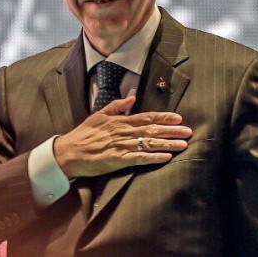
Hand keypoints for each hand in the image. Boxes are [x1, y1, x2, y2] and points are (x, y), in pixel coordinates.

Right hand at [53, 96, 191, 178]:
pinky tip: (166, 157)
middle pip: (153, 130)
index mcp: (120, 121)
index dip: (164, 117)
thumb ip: (116, 106)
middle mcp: (124, 132)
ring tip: (183, 144)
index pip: (147, 117)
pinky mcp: (118, 160)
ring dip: (168, 144)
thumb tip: (131, 98)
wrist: (69, 152)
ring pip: (150, 143)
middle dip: (172, 130)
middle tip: (188, 131)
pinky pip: (139, 158)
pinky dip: (153, 158)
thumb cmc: (82, 134)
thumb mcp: (99, 115)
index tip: (178, 118)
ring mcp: (122, 146)